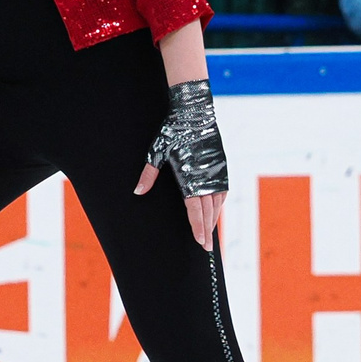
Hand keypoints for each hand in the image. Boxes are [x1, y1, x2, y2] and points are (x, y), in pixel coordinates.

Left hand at [134, 78, 228, 251]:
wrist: (194, 113)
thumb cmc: (172, 132)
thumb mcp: (156, 152)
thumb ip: (148, 175)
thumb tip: (137, 192)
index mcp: (190, 178)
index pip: (195, 211)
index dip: (198, 228)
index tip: (201, 243)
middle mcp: (206, 178)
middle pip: (208, 212)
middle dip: (207, 231)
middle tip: (207, 248)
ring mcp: (216, 172)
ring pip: (217, 203)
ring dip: (213, 219)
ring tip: (209, 233)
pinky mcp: (222, 166)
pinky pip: (222, 191)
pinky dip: (219, 204)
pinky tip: (216, 210)